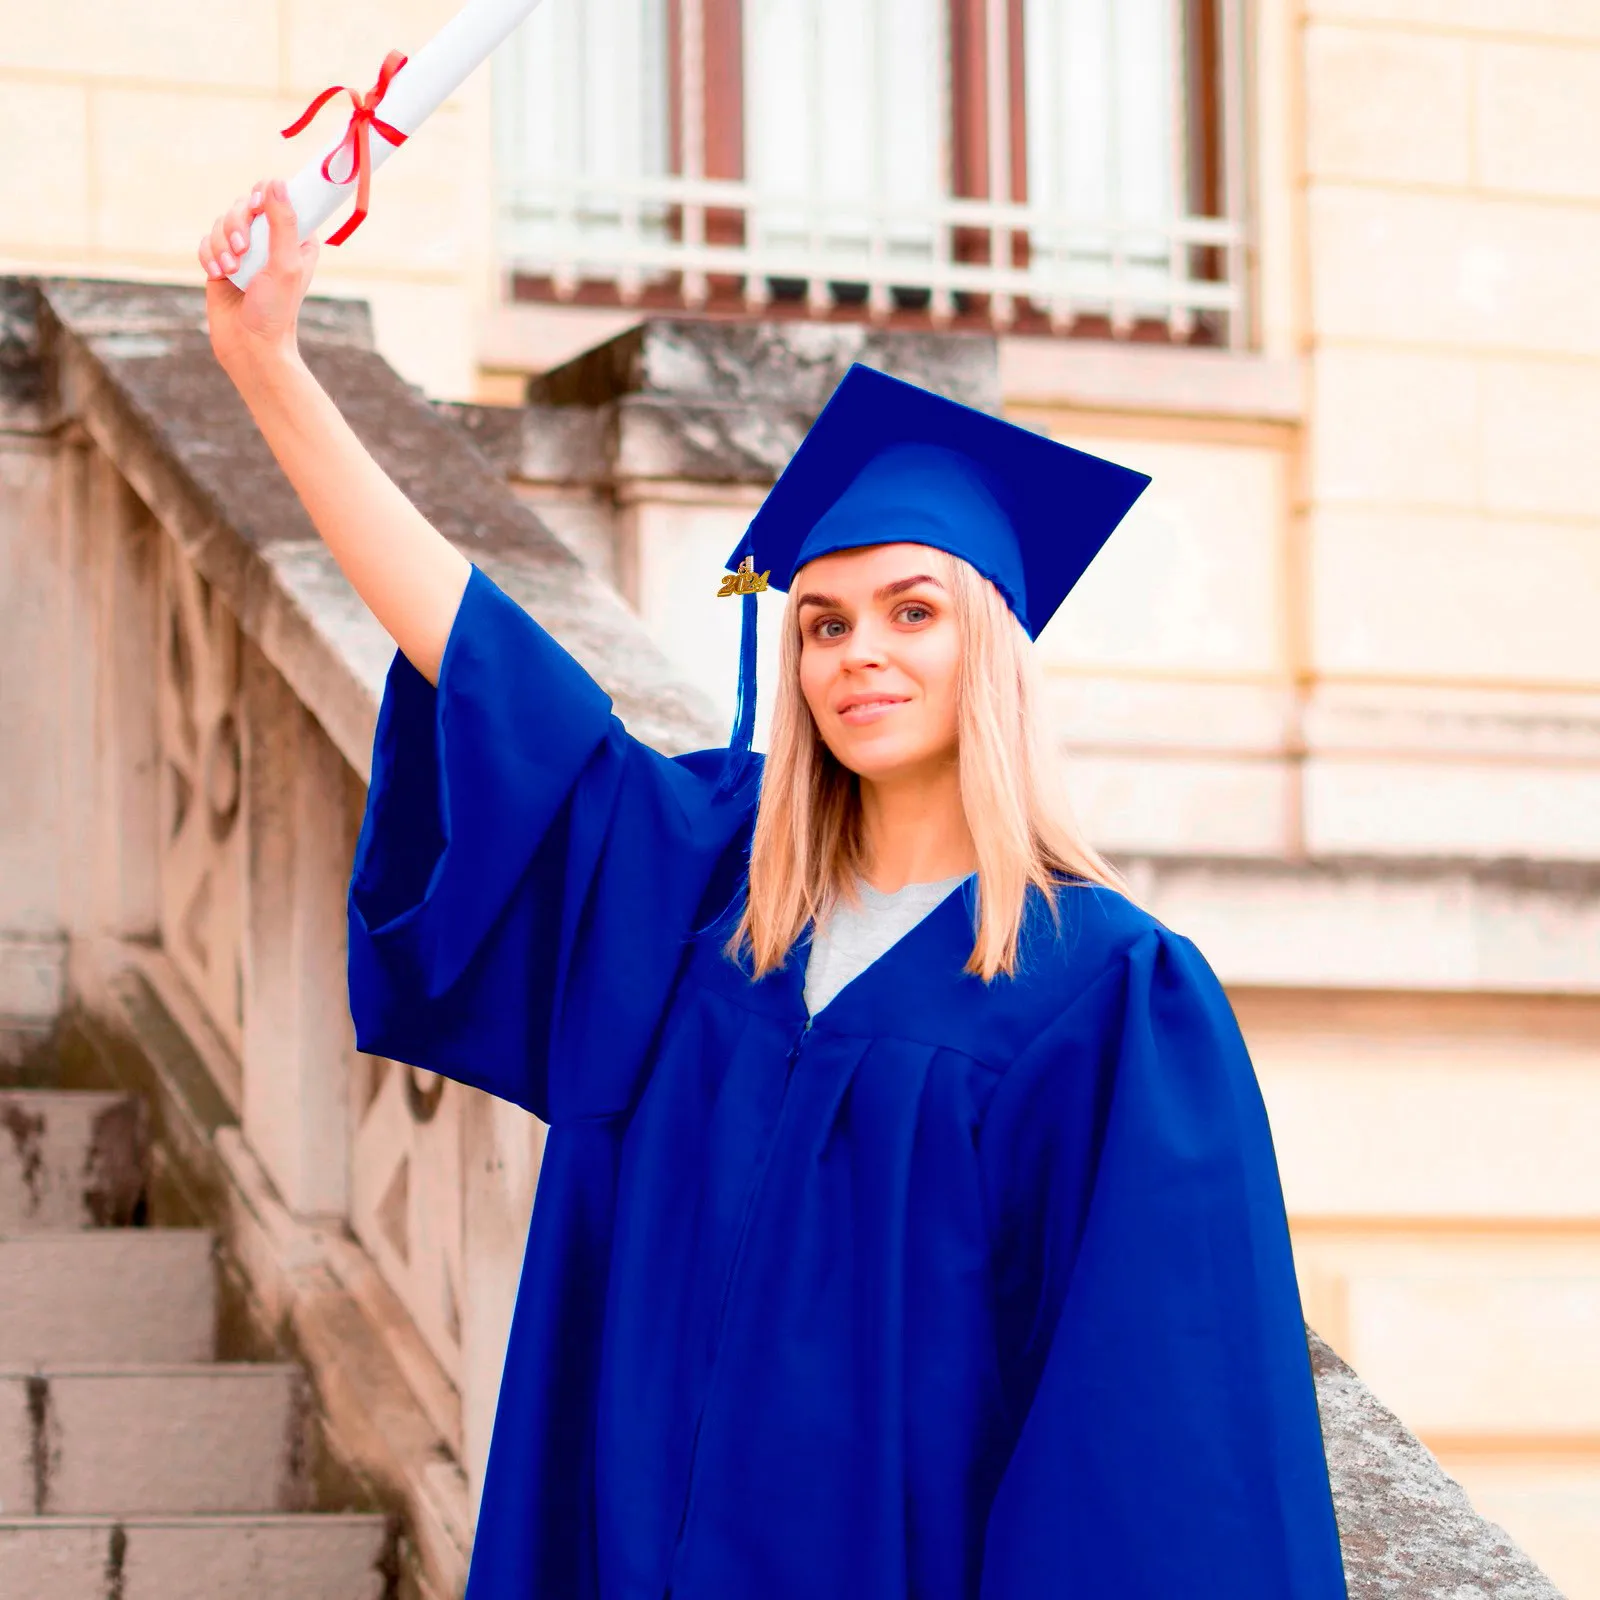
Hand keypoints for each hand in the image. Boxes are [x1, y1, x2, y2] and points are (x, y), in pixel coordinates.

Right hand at [198, 177, 320, 383]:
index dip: (265, 195)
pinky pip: (207, 240)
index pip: (280, 196)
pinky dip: (209, 255)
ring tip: (231, 270)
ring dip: (223, 244)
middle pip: (245, 204)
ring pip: (222, 221)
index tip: (259, 207)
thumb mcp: (286, 265)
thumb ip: (282, 224)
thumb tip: (276, 182)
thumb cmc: (275, 311)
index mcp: (297, 239)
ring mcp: (246, 250)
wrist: (249, 345)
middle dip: (237, 224)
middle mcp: (271, 240)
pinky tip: (218, 274)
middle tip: (243, 250)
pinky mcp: (222, 260)